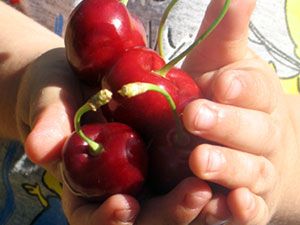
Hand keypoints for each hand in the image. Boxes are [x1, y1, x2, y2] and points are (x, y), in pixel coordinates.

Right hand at [17, 48, 212, 224]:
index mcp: (84, 187)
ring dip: (202, 206)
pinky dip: (216, 183)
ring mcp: (147, 178)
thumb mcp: (50, 101)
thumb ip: (47, 121)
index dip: (108, 220)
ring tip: (230, 191)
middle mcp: (118, 190)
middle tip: (198, 193)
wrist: (82, 77)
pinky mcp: (170, 160)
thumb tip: (39, 148)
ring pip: (176, 205)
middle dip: (170, 214)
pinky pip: (192, 177)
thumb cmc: (59, 91)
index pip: (95, 218)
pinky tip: (236, 176)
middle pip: (145, 220)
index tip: (126, 205)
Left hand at [182, 0, 299, 223]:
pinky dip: (241, 209)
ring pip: (250, 170)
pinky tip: (228, 205)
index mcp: (256, 99)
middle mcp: (263, 135)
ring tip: (201, 161)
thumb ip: (225, 34)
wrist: (254, 151)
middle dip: (226, 124)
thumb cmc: (230, 104)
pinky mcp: (248, 202)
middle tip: (196, 117)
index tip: (222, 83)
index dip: (241, 87)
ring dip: (228, 166)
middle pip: (252, 130)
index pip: (255, 89)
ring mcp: (258, 171)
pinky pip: (248, 210)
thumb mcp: (223, 66)